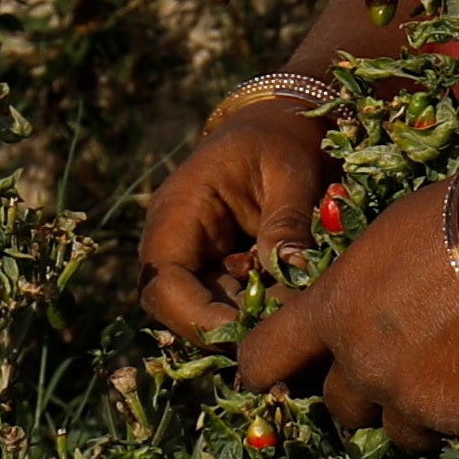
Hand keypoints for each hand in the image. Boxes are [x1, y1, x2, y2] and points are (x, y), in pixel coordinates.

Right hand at [132, 95, 335, 335]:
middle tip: (284, 325)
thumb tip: (290, 268)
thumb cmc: (282, 140)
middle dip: (230, 325)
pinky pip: (231, 302)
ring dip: (249, 318)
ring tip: (295, 306)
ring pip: (208, 311)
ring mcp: (195, 258)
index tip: (244, 334)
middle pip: (181, 307)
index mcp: (178, 212)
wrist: (282, 124)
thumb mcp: (291, 172)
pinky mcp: (218, 268)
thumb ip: (287, 221)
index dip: (195, 317)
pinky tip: (293, 295)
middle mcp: (176, 242)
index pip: (163, 282)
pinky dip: (261, 306)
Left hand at [233, 158, 458, 445]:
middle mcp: (363, 366)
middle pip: (342, 409)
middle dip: (369, 392)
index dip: (270, 370)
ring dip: (426, 410)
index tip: (285, 373)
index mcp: (332, 311)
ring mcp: (418, 402)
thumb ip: (365, 287)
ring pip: (406, 433)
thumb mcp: (392, 236)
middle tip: (411, 361)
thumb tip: (369, 309)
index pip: (263, 360)